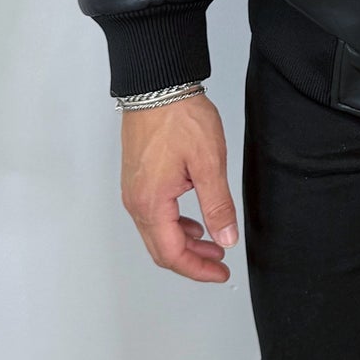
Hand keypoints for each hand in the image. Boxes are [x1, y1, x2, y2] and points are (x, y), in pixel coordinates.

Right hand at [120, 91, 238, 282]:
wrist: (156, 86)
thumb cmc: (179, 118)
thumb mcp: (208, 163)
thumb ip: (217, 205)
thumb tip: (226, 238)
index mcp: (152, 204)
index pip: (172, 254)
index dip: (198, 269)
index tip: (221, 273)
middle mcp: (136, 202)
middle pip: (161, 249)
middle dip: (192, 261)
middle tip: (219, 265)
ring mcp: (133, 190)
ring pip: (157, 233)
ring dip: (184, 243)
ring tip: (212, 244)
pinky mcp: (137, 178)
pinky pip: (153, 215)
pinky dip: (175, 225)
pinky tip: (193, 221)